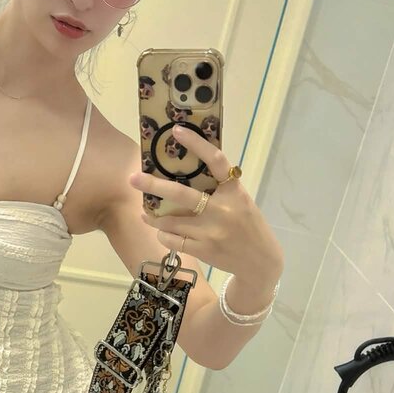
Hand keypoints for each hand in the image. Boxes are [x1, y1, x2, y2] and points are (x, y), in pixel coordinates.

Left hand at [129, 124, 283, 294]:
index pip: (215, 161)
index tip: (176, 131)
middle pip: (180, 194)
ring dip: (153, 217)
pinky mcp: (203, 250)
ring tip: (145, 213)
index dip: (196, 144)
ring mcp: (211, 232)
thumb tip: (184, 172)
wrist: (260, 262)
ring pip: (169, 221)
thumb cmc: (248, 226)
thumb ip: (219, 189)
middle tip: (132, 178)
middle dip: (153, 185)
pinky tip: (162, 232)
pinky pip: (172, 240)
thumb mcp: (240, 201)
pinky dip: (164, 235)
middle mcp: (222, 210)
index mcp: (234, 191)